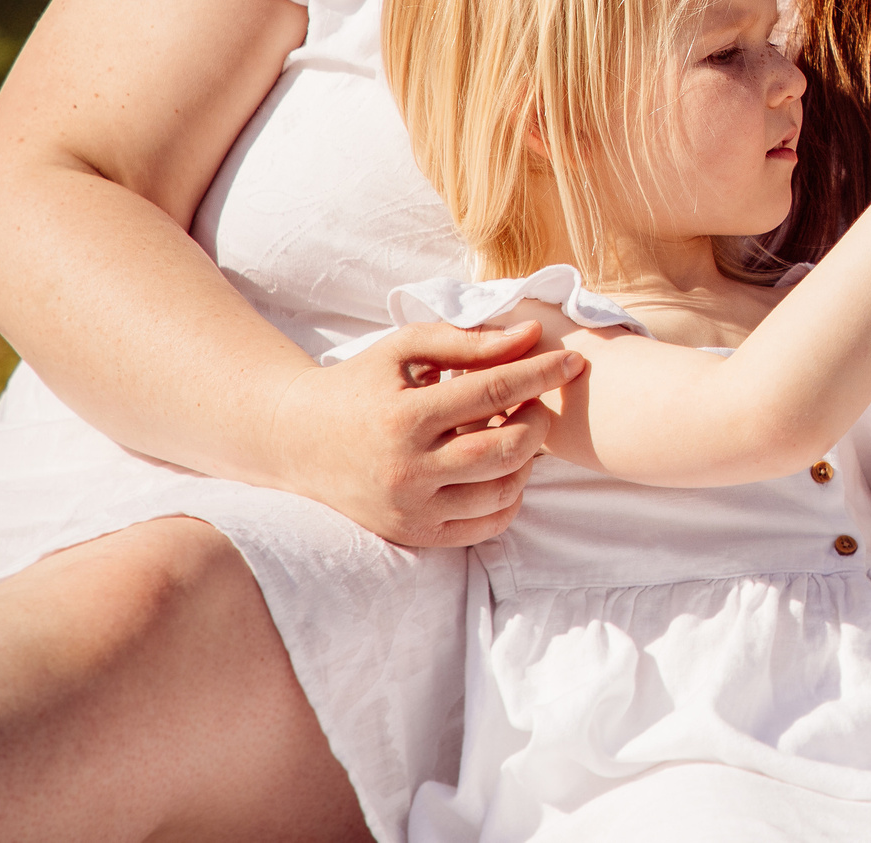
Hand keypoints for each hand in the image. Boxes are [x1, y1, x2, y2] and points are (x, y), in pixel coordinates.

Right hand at [266, 319, 585, 545]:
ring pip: (502, 491)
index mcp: (403, 417)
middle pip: (505, 450)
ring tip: (517, 432)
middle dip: (539, 422)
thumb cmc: (360, 384)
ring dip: (527, 460)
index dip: (541, 374)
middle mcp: (406, 471)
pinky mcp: (416, 535)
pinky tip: (503, 468)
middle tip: (538, 403)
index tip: (573, 361)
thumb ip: (467, 340)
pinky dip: (510, 497)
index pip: (493, 393)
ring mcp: (411, 510)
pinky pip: (486, 526)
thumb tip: (531, 335)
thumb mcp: (404, 349)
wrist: (298, 441)